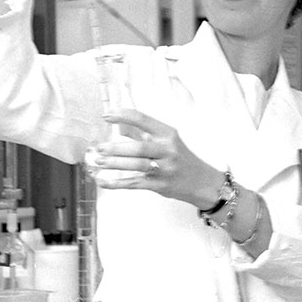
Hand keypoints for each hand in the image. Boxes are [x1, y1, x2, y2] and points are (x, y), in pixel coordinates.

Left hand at [94, 109, 223, 209]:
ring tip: (98, 162)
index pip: (143, 120)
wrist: (202, 182)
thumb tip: (120, 125)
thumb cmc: (182, 159)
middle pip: (139, 147)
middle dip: (116, 148)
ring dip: (115, 164)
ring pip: (136, 165)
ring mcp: (165, 169)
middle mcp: (168, 150)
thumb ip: (143, 134)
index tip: (106, 116)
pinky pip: (134, 183)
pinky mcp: (160, 185)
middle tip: (99, 148)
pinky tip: (103, 181)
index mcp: (169, 134)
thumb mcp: (167, 142)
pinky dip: (116, 183)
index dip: (122, 116)